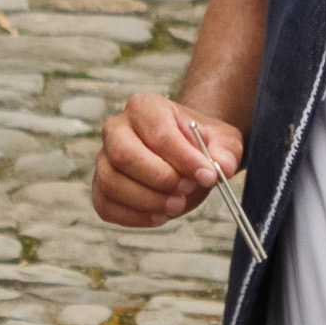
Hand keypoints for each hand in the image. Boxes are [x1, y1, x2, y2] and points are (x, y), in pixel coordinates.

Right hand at [92, 91, 246, 229]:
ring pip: (111, 182)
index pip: (157, 132)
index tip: (207, 176)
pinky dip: (134, 217)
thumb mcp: (222, 140)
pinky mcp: (99, 186)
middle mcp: (116, 128)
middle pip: (124, 155)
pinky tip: (159, 216)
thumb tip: (223, 167)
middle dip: (159, 179)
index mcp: (145, 107)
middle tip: (187, 190)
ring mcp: (103, 158)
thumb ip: (226, 150)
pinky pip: (105, 205)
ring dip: (147, 201)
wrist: (183, 154)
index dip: (182, 158)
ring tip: (176, 205)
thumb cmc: (198, 143)